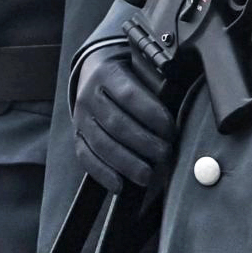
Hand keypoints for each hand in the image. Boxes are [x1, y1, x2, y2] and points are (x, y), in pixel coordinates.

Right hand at [75, 42, 173, 190]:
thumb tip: (174, 114)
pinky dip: (103, 174)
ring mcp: (80, 117)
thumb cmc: (128, 73)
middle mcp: (89, 95)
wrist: (93, 69)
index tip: (170, 129)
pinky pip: (86, 157)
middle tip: (164, 154)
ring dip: (126, 163)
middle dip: (143, 142)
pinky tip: (120, 185)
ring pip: (101, 143)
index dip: (151, 114)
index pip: (130, 95)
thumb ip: (155, 86)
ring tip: (147, 176)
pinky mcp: (77, 135)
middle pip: (116, 123)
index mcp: (107, 73)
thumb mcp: (140, 68)